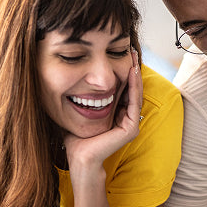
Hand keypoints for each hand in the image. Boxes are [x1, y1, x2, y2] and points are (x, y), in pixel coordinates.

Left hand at [64, 48, 142, 168]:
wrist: (78, 158)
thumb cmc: (75, 137)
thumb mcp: (79, 110)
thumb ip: (81, 97)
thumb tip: (71, 78)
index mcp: (116, 115)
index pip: (122, 89)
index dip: (122, 71)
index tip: (120, 52)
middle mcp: (126, 119)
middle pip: (131, 88)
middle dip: (130, 68)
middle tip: (130, 48)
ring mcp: (130, 124)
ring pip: (135, 93)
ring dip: (134, 73)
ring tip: (133, 56)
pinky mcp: (130, 129)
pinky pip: (133, 102)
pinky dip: (133, 86)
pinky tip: (131, 71)